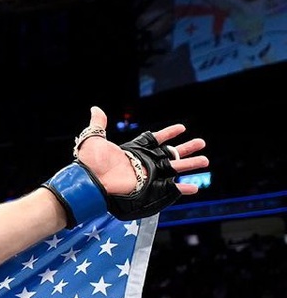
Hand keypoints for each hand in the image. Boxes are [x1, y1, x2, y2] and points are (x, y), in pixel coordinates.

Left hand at [75, 106, 208, 198]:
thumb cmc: (91, 162)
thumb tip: (95, 108)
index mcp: (133, 151)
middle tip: (201, 142)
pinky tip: (194, 188)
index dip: (169, 133)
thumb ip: (98, 123)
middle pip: (171, 153)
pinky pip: (170, 189)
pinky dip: (182, 189)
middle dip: (187, 148)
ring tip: (205, 160)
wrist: (92, 180)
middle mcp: (144, 163)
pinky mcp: (150, 189)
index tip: (182, 128)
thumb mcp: (93, 138)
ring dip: (191, 164)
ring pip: (175, 168)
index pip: (155, 139)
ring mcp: (149, 176)